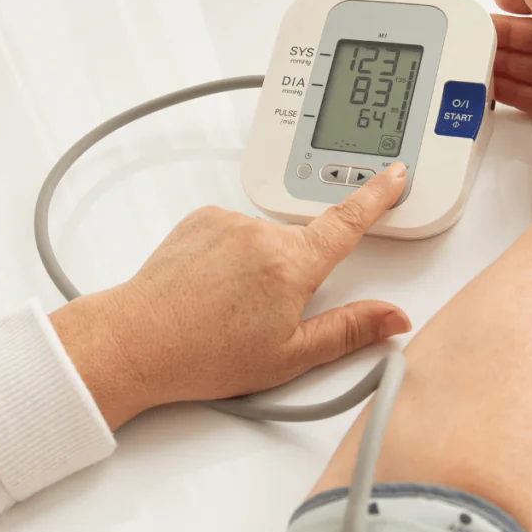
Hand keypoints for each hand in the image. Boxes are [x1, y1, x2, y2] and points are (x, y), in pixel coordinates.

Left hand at [51, 164, 412, 428]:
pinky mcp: (200, 219)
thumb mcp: (290, 356)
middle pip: (301, 245)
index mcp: (292, 263)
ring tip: (228, 308)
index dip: (377, 196)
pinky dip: (231, 255)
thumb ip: (350, 330)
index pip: (348, 221)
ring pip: (264, 241)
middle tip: (261, 317)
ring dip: (258, 266)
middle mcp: (261, 232)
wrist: (136, 341)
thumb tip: (393, 318)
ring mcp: (227, 221)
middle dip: (293, 275)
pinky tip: (212, 288)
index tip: (394, 175)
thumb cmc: (204, 354)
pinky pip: (232, 232)